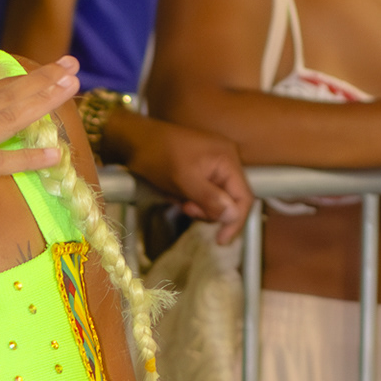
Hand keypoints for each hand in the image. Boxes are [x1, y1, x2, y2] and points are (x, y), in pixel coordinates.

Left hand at [114, 111, 251, 244]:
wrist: (136, 140)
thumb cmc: (159, 156)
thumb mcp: (184, 180)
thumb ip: (210, 198)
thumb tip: (233, 216)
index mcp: (227, 159)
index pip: (244, 197)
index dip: (235, 221)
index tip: (220, 240)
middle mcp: (226, 160)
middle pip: (232, 200)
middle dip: (211, 211)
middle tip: (188, 208)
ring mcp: (215, 164)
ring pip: (217, 199)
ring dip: (199, 206)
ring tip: (180, 199)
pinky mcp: (203, 168)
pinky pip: (206, 192)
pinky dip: (193, 199)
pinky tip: (178, 194)